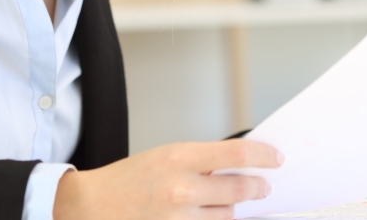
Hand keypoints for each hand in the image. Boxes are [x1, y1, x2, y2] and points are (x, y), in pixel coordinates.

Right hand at [53, 139, 282, 219]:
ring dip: (231, 210)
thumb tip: (237, 166)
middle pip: (239, 189)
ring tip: (224, 204)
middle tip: (262, 186)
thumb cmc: (127, 179)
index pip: (236, 153)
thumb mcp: (164, 157)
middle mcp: (182, 189)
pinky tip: (208, 216)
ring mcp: (179, 219)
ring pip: (228, 216)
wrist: (91, 206)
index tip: (276, 158)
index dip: (263, 155)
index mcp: (179, 158)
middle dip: (255, 187)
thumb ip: (200, 162)